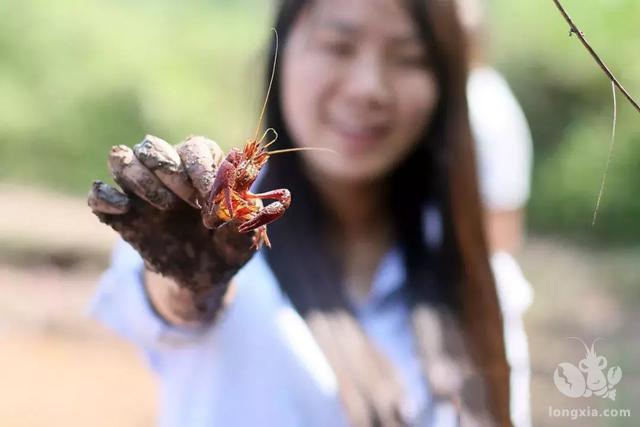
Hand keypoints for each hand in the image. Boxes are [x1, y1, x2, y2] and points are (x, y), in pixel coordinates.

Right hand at [88, 135, 256, 315]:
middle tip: (188, 202)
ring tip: (164, 207)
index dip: (201, 169)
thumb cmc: (228, 246)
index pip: (195, 149)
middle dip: (169, 170)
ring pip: (122, 158)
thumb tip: (239, 204)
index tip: (210, 199)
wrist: (204, 277)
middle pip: (152, 146)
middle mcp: (168, 171)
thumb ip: (245, 219)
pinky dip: (105, 197)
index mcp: (202, 166)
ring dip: (140, 179)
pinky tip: (124, 211)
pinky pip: (98, 193)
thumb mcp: (244, 238)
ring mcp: (141, 190)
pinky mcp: (121, 213)